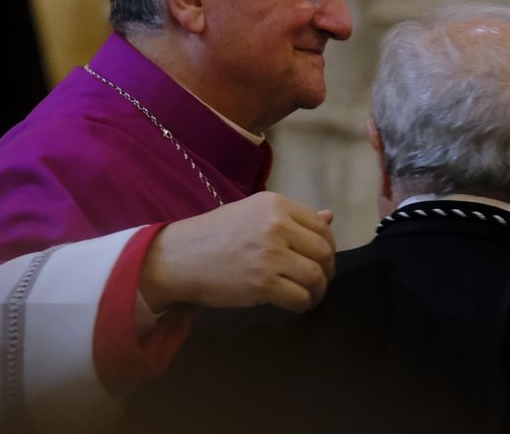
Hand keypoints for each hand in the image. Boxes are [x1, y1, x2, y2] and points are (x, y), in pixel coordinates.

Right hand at [139, 192, 335, 313]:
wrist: (179, 258)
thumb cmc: (214, 235)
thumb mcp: (253, 214)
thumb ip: (292, 217)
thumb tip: (330, 216)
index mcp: (275, 204)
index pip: (320, 225)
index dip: (327, 246)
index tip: (320, 259)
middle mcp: (276, 225)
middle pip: (323, 251)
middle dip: (326, 269)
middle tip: (317, 280)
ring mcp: (270, 254)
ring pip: (316, 276)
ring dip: (318, 290)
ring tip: (308, 294)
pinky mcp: (263, 283)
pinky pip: (300, 297)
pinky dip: (304, 304)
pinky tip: (296, 304)